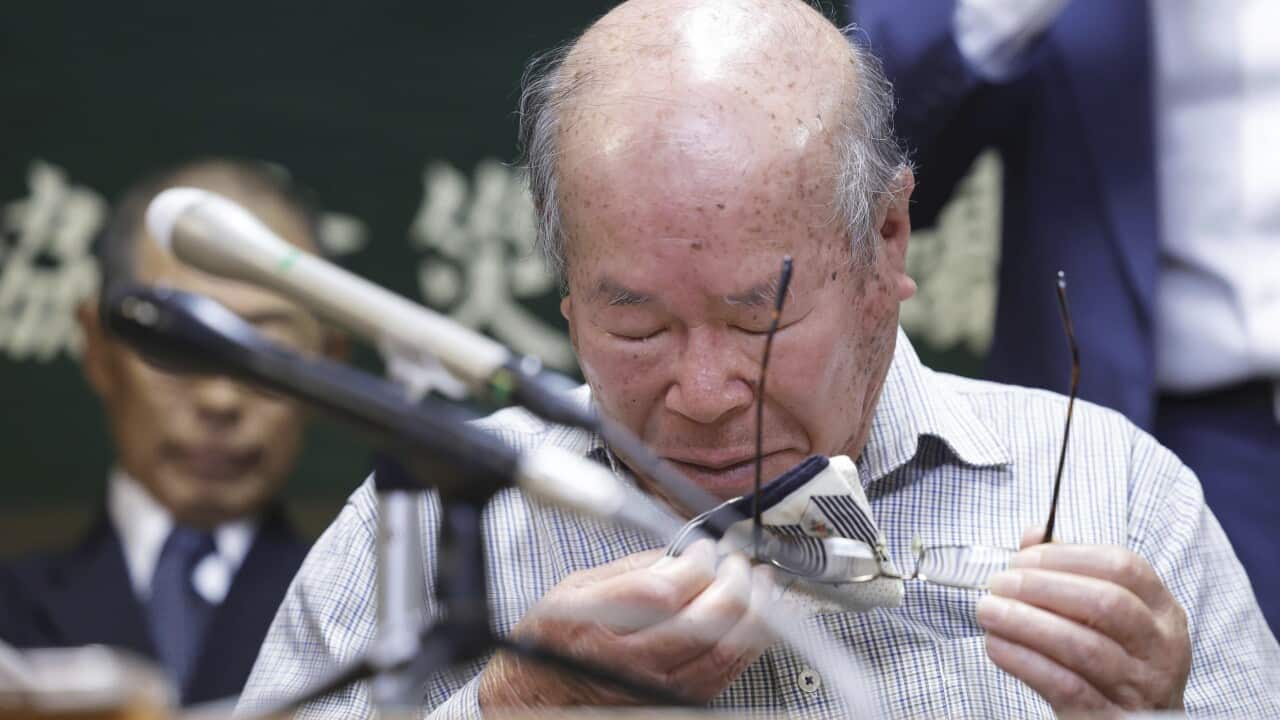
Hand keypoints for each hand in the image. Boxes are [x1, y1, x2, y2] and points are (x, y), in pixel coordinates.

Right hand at [478, 541, 777, 708]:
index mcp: (592, 624)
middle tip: (739, 562)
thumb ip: (631, 569)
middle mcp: (625, 663)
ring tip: (762, 585)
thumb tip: (683, 553)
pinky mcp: (676, 704)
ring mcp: (654, 690)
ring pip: (724, 653)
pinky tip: (757, 620)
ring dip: (755, 612)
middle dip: (734, 582)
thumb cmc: (553, 643)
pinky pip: (726, 675)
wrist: (539, 698)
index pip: (662, 592)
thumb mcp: (574, 589)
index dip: (696, 565)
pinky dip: (749, 643)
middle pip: (703, 623)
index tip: (706, 548)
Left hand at [977, 528, 1189, 714]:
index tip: (1022, 558)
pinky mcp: (1111, 719)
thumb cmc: (1110, 662)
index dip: (1067, 556)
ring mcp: (1141, 687)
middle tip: (999, 583)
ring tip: (989, 610)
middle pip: (1106, 603)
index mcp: (1162, 611)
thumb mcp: (1104, 618)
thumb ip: (1071, 572)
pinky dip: (1025, 661)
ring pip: (1085, 646)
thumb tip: (1033, 536)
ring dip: (1027, 622)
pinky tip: (997, 645)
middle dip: (1044, 587)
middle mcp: (1161, 648)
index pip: (1123, 566)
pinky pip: (1066, 685)